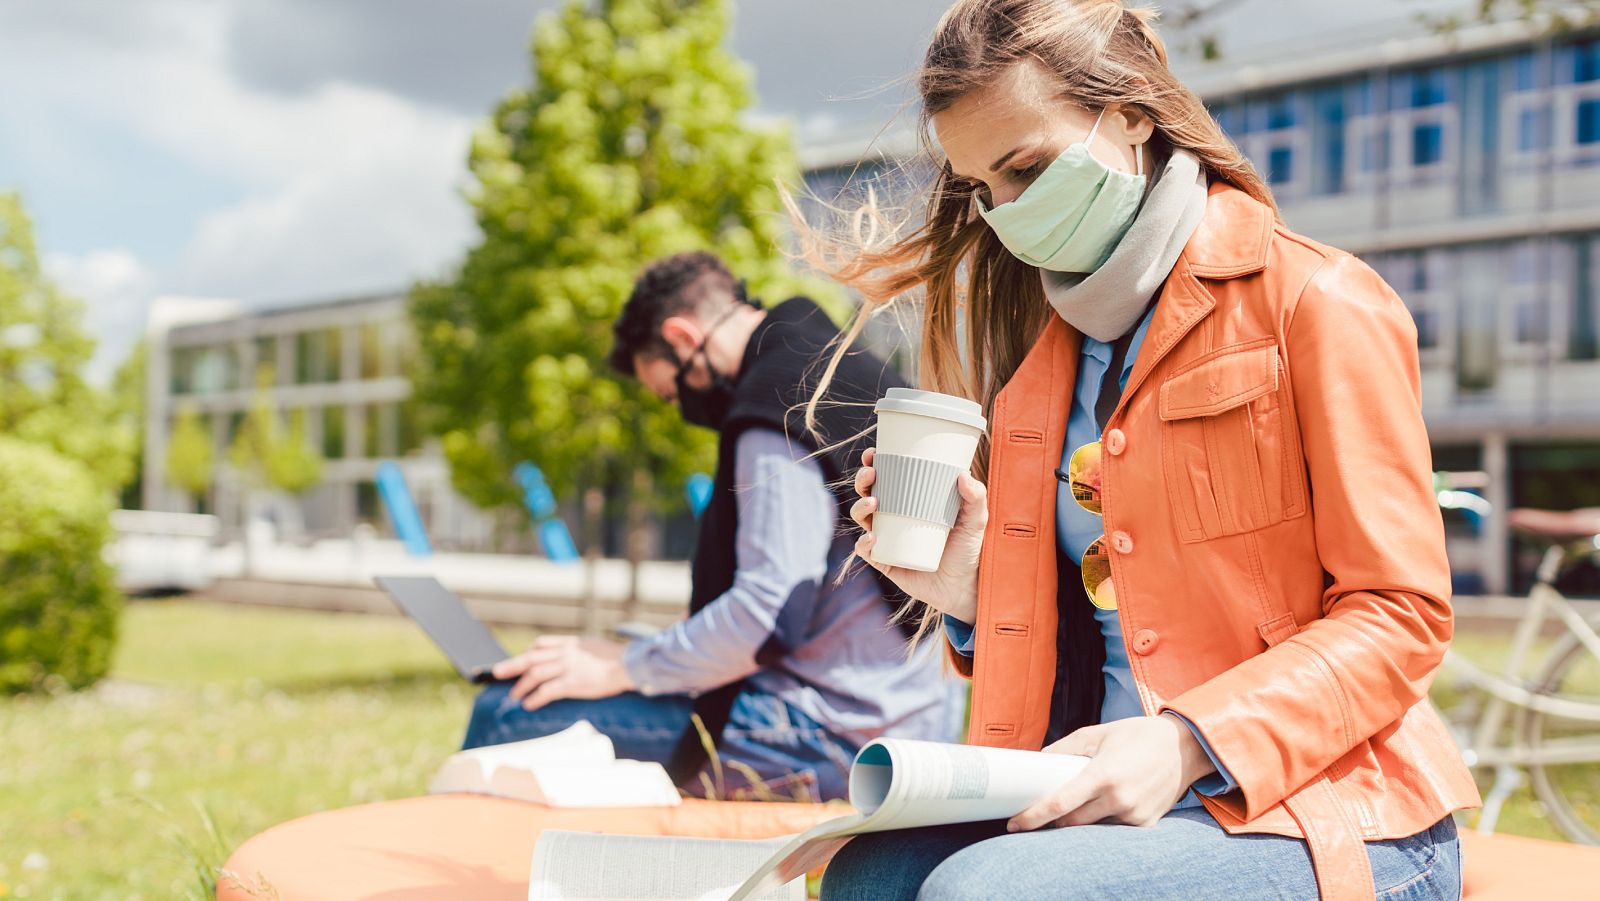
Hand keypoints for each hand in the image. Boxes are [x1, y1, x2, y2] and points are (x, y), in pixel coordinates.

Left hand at [490, 635, 634, 710]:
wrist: (628, 665)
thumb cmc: (616, 658)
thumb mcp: (593, 646)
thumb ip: (578, 649)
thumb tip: (569, 655)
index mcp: (570, 643)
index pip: (541, 644)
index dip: (527, 653)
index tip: (520, 660)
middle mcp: (565, 653)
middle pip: (531, 657)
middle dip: (512, 665)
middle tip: (497, 672)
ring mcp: (568, 667)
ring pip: (535, 674)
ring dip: (521, 685)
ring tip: (514, 695)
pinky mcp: (572, 682)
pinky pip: (547, 691)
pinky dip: (535, 698)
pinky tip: (529, 704)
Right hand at [849, 447, 984, 624]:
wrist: (964, 586)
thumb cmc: (967, 549)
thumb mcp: (976, 520)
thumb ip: (976, 497)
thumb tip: (964, 475)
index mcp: (909, 501)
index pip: (886, 477)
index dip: (873, 464)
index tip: (872, 454)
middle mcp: (893, 517)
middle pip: (867, 493)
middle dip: (862, 480)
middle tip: (871, 475)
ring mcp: (886, 539)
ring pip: (862, 518)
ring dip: (860, 507)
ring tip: (873, 502)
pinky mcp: (885, 562)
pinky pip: (867, 551)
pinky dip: (864, 543)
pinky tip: (873, 537)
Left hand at [1007, 714, 1217, 830]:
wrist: (1184, 746)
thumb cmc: (1137, 735)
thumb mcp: (1097, 733)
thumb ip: (1065, 748)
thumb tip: (1037, 761)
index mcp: (1103, 774)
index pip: (1060, 804)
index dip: (1033, 817)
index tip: (1014, 824)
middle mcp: (1119, 799)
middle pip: (1071, 822)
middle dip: (1051, 821)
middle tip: (1036, 814)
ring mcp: (1134, 815)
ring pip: (1092, 827)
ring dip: (1078, 820)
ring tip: (1073, 803)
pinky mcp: (1146, 824)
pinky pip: (1113, 828)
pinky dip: (1103, 819)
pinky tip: (1104, 804)